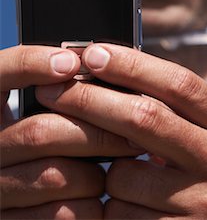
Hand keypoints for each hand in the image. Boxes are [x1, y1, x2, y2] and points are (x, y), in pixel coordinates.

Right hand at [0, 45, 140, 218]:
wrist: (28, 200)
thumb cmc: (52, 149)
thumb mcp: (45, 114)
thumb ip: (63, 94)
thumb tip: (98, 68)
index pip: (1, 73)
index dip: (32, 64)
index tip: (72, 61)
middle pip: (41, 131)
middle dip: (97, 130)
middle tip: (135, 131)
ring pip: (54, 175)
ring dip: (95, 172)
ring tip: (113, 167)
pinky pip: (59, 213)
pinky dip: (89, 206)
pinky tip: (98, 198)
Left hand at [35, 43, 206, 218]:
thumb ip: (175, 106)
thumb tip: (108, 71)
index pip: (178, 83)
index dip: (132, 65)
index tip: (93, 54)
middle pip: (145, 118)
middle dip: (89, 99)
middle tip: (51, 89)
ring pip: (123, 173)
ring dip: (104, 166)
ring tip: (116, 167)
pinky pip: (121, 214)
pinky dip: (111, 202)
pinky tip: (125, 200)